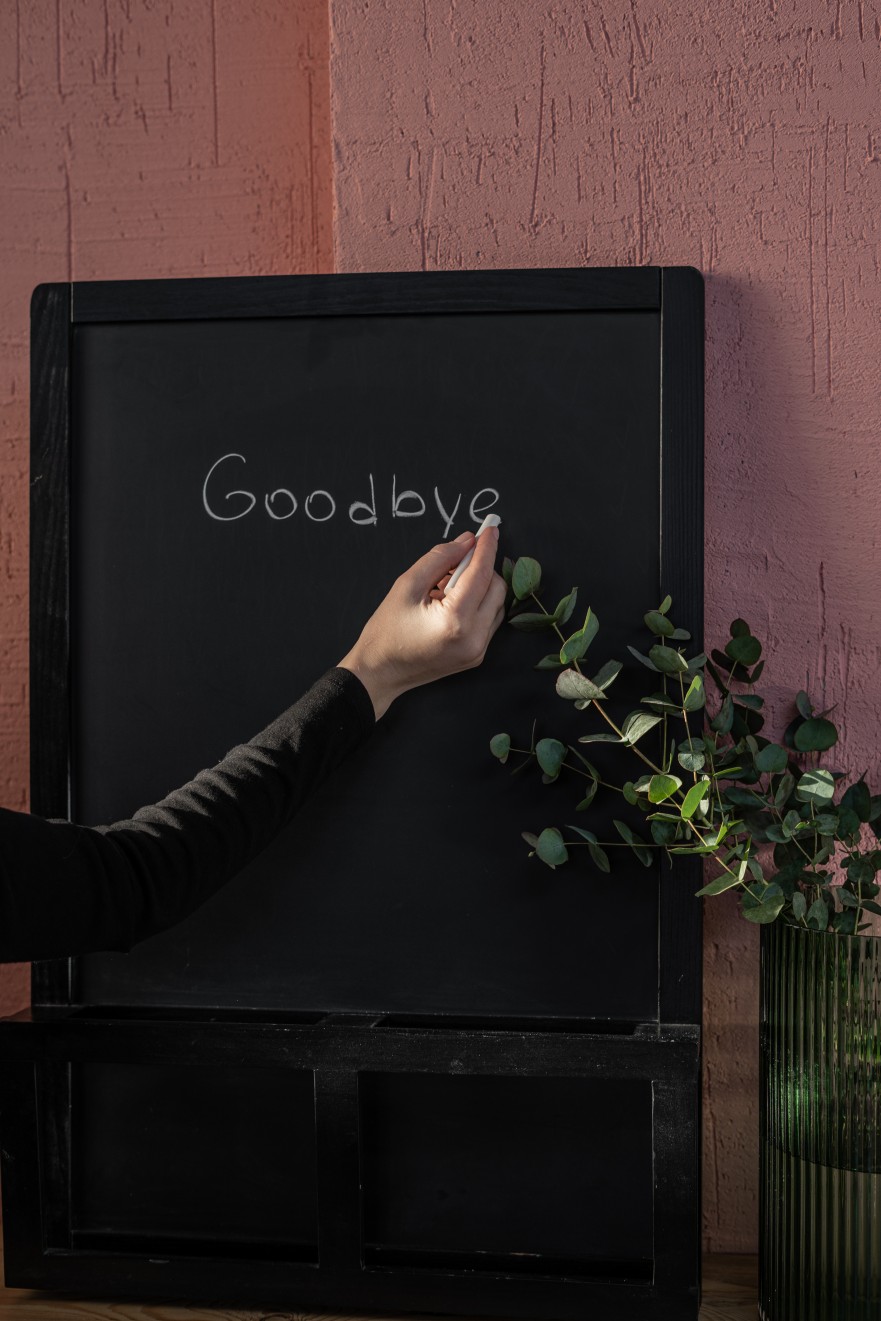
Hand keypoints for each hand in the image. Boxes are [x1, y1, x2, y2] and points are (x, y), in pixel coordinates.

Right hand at [337, 527, 506, 718]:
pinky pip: (489, 620)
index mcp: (456, 621)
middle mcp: (474, 638)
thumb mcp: (407, 586)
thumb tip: (467, 541)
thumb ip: (439, 558)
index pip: (481, 574)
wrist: (379, 674)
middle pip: (496, 588)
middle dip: (481, 568)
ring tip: (445, 585)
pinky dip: (477, 603)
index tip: (490, 528)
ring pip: (496, 604)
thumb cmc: (386, 632)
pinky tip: (450, 601)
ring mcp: (478, 650)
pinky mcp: (476, 655)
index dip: (486, 547)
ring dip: (480, 586)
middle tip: (455, 560)